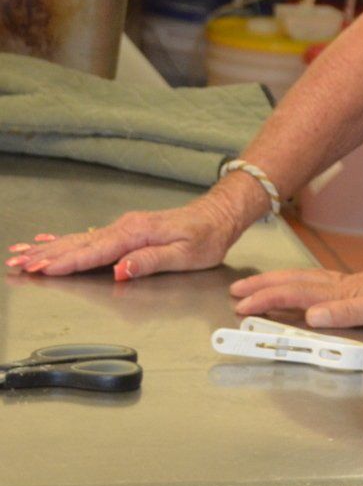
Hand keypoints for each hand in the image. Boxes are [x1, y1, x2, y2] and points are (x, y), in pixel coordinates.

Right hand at [6, 187, 254, 280]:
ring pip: (78, 239)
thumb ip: (150, 261)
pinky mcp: (125, 230)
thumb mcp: (187, 254)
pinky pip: (88, 237)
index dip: (67, 262)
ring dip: (48, 248)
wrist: (219, 215)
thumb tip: (119, 270)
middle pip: (78, 244)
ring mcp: (124, 227)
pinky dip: (64, 240)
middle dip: (46, 255)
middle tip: (17, 263)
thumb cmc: (207, 236)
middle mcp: (126, 227)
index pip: (95, 251)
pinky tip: (47, 242)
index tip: (43, 270)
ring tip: (20, 254)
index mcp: (137, 233)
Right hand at [229, 252, 362, 327]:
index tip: (240, 305)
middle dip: (265, 288)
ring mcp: (358, 287)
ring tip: (263, 290)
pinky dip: (312, 294)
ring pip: (310, 285)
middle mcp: (346, 286)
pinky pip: (329, 291)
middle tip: (237, 292)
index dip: (267, 299)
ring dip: (284, 287)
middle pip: (296, 284)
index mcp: (345, 290)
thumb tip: (311, 317)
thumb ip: (349, 312)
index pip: (296, 294)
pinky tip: (315, 301)